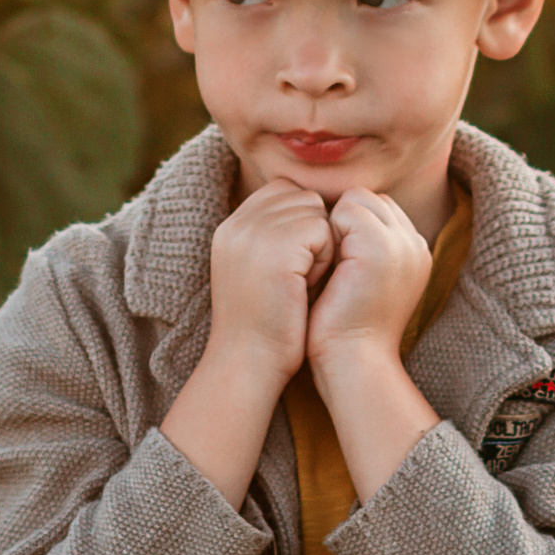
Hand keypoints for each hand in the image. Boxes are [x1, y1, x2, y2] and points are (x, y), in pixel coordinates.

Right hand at [207, 178, 335, 387]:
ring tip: (301, 281)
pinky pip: (322, 231)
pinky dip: (324, 259)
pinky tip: (306, 286)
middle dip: (313, 233)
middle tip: (298, 276)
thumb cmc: (265, 325)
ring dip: (320, 245)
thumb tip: (315, 208)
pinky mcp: (276, 248)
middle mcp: (237, 224)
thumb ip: (275, 235)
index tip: (296, 261)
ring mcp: (254, 234)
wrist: (249, 363)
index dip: (302, 221)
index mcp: (230, 227)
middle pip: (302, 197)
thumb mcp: (259, 271)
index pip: (282, 191)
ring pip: (315, 211)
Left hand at [306, 188, 431, 382]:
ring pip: (357, 199)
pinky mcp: (381, 246)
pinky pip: (345, 209)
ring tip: (328, 265)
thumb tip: (327, 217)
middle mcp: (415, 244)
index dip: (347, 227)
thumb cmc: (343, 328)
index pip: (376, 208)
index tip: (334, 263)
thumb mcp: (356, 280)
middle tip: (328, 263)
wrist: (352, 363)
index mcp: (413, 253)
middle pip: (369, 199)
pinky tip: (325, 265)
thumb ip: (356, 248)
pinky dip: (327, 232)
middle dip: (342, 221)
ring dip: (333, 226)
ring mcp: (402, 242)